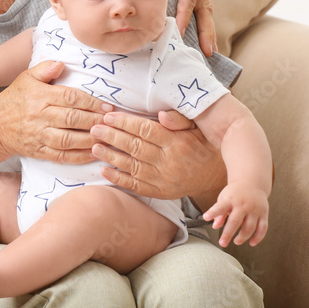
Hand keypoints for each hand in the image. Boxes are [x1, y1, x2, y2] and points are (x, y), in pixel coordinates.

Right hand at [0, 60, 111, 162]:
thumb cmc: (15, 99)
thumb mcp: (27, 77)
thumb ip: (45, 68)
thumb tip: (61, 64)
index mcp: (39, 96)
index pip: (70, 98)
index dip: (91, 102)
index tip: (108, 106)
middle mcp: (39, 116)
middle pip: (72, 118)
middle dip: (95, 120)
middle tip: (112, 122)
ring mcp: (38, 135)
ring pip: (68, 139)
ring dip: (90, 139)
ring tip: (106, 137)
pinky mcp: (38, 151)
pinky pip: (61, 156)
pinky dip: (79, 156)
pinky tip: (93, 153)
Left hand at [90, 110, 225, 199]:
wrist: (214, 175)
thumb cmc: (201, 145)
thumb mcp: (197, 127)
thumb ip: (179, 119)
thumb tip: (161, 114)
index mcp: (177, 143)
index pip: (146, 130)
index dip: (126, 123)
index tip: (109, 116)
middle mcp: (169, 162)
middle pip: (135, 147)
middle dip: (112, 137)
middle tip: (94, 129)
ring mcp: (164, 180)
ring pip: (133, 167)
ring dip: (111, 157)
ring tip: (94, 147)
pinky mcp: (160, 193)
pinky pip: (136, 186)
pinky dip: (119, 179)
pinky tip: (104, 171)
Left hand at [202, 181, 269, 246]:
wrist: (252, 183)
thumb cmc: (235, 193)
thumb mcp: (224, 198)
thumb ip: (219, 212)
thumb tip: (215, 226)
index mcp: (230, 199)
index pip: (220, 206)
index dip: (212, 212)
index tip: (205, 218)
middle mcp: (243, 205)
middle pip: (235, 221)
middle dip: (228, 234)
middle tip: (222, 243)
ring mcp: (254, 210)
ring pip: (249, 227)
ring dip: (242, 237)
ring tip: (236, 241)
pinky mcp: (264, 214)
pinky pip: (262, 228)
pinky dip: (258, 237)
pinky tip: (252, 243)